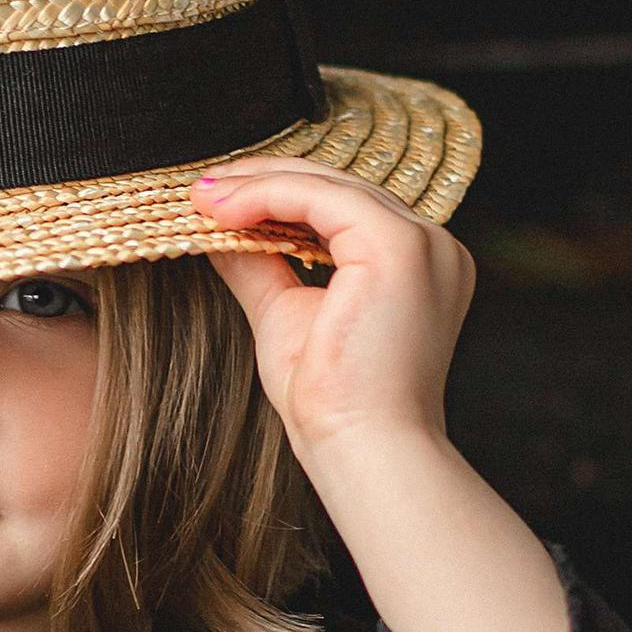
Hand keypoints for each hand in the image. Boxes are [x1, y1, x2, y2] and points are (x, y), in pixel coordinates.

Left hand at [190, 160, 475, 467]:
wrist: (361, 450)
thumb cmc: (333, 405)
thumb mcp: (285, 316)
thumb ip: (260, 266)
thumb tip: (217, 228)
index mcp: (414, 265)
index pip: (341, 208)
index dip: (277, 197)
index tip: (216, 201)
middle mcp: (431, 247)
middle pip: (337, 187)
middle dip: (262, 181)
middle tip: (200, 189)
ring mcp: (423, 243)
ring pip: (329, 184)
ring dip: (257, 185)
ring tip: (203, 198)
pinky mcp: (399, 247)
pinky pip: (322, 198)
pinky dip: (268, 197)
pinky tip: (224, 210)